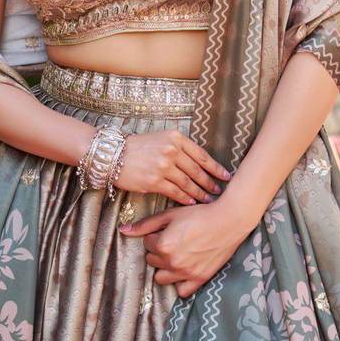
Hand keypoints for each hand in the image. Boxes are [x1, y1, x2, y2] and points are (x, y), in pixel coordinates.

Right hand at [114, 129, 230, 205]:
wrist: (113, 154)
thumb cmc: (137, 146)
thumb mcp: (160, 138)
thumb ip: (178, 148)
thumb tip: (197, 163)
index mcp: (176, 138)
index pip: (201, 155)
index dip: (215, 167)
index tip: (226, 175)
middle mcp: (171, 150)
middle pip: (197, 170)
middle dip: (210, 182)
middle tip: (220, 191)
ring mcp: (163, 166)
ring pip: (188, 183)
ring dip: (200, 192)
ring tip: (208, 199)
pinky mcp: (154, 181)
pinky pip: (175, 192)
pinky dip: (185, 198)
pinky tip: (192, 202)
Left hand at [119, 201, 248, 297]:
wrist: (228, 221)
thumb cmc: (199, 214)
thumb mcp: (170, 215)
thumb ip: (145, 224)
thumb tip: (123, 230)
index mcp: (163, 245)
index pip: (146, 244)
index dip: (155, 235)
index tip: (168, 229)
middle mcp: (172, 262)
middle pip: (152, 260)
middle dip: (158, 251)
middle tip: (174, 240)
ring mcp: (186, 273)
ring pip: (161, 278)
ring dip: (165, 267)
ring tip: (177, 254)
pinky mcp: (199, 280)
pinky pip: (181, 291)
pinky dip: (179, 282)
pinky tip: (184, 269)